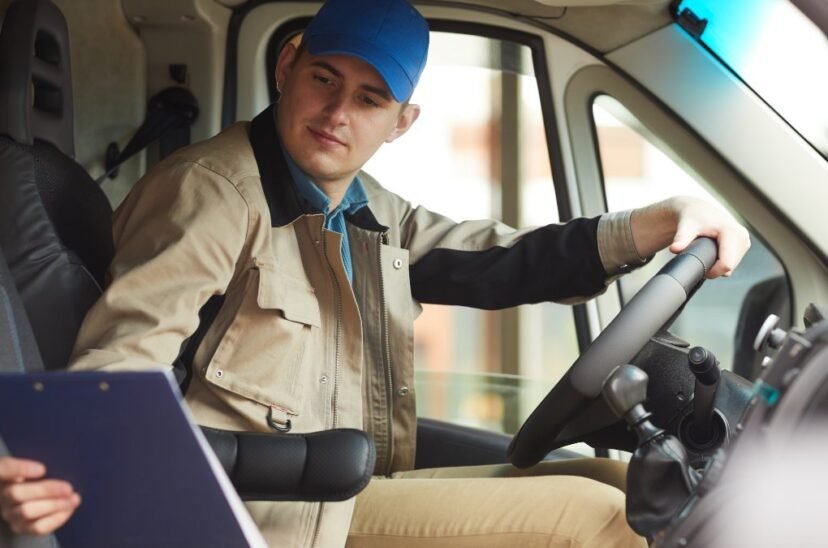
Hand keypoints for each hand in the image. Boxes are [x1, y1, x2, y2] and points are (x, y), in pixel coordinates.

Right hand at [0, 457, 79, 535]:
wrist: (34, 495)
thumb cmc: (39, 474)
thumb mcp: (36, 463)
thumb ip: (42, 461)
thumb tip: (61, 461)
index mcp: (4, 474)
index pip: (2, 468)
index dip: (19, 469)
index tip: (42, 469)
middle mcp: (1, 495)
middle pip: (16, 494)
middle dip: (46, 491)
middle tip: (68, 488)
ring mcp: (9, 513)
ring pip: (26, 512)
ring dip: (54, 505)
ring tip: (73, 498)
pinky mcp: (20, 527)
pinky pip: (37, 527)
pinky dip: (56, 518)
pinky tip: (69, 509)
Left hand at [630, 196, 750, 278]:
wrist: (698, 209)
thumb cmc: (692, 218)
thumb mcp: (686, 227)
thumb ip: (681, 239)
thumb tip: (674, 249)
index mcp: (731, 232)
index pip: (727, 264)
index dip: (713, 272)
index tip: (700, 269)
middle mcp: (741, 236)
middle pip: (730, 267)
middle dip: (715, 269)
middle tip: (700, 259)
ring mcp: (745, 240)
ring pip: (733, 265)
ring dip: (719, 265)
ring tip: (706, 253)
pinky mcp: (744, 242)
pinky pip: (734, 260)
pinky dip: (724, 260)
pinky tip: (714, 252)